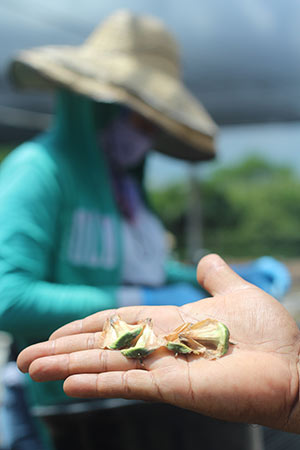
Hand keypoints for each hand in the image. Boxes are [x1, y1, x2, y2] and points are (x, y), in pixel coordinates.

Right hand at [17, 254, 299, 432]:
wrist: (295, 365)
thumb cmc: (270, 333)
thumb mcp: (236, 292)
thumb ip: (216, 277)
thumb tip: (204, 259)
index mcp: (170, 324)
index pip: (118, 323)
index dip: (87, 326)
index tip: (58, 331)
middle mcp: (160, 347)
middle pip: (102, 346)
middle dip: (64, 350)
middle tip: (25, 358)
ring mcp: (164, 368)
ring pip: (105, 365)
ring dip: (67, 366)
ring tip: (30, 368)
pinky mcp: (174, 387)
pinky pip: (128, 383)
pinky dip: (97, 383)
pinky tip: (67, 385)